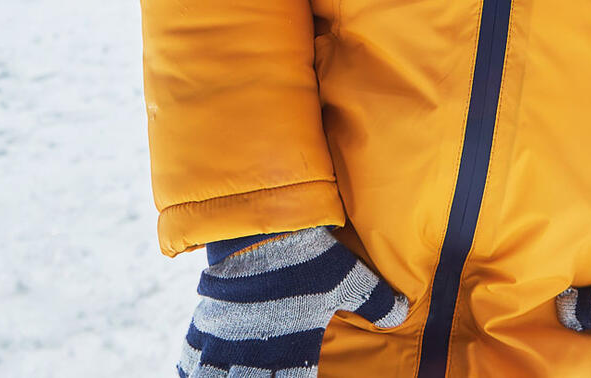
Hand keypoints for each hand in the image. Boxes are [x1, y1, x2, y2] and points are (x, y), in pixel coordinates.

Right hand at [178, 226, 407, 376]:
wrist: (262, 227)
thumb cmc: (307, 256)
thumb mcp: (348, 278)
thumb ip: (374, 301)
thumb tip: (402, 313)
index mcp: (291, 355)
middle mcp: (254, 357)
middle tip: (261, 375)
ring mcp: (225, 341)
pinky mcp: (204, 319)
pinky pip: (189, 357)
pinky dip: (188, 369)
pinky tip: (189, 372)